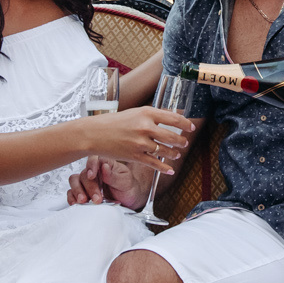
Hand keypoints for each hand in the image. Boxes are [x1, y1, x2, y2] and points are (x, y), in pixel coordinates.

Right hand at [68, 157, 152, 208]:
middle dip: (89, 187)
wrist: (129, 200)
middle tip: (97, 198)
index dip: (91, 165)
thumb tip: (104, 166)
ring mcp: (87, 182)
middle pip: (84, 174)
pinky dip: (72, 197)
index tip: (92, 176)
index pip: (94, 159)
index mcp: (105, 163)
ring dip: (77, 191)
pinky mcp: (83, 192)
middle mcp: (94, 171)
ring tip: (84, 201)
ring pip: (74, 181)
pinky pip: (71, 192)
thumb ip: (114, 176)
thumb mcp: (125, 182)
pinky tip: (76, 203)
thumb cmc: (128, 187)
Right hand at [79, 106, 194, 173]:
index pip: (173, 117)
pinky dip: (164, 168)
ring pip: (165, 150)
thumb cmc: (113, 122)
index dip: (185, 123)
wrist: (93, 134)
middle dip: (181, 141)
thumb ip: (151, 116)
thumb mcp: (134, 113)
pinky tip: (170, 169)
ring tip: (176, 154)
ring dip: (174, 153)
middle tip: (184, 143)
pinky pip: (155, 163)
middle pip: (172, 136)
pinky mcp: (135, 156)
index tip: (190, 127)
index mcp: (146, 113)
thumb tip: (169, 119)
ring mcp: (140, 143)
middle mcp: (145, 127)